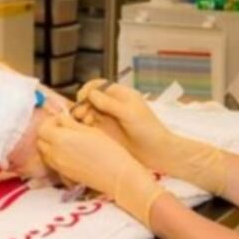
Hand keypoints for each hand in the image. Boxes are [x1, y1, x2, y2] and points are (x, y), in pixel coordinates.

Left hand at [37, 113, 164, 226]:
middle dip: (48, 132)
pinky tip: (70, 152)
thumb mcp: (89, 130)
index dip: (51, 121)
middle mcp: (54, 154)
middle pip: (40, 140)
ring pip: (44, 152)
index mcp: (60, 139)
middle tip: (63, 129)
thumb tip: (60, 118)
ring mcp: (58, 166)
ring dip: (50, 144)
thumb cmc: (108, 150)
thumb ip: (70, 123)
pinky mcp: (64, 175)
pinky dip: (55, 155)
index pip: (43, 128)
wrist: (116, 175)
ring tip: (66, 141)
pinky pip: (52, 162)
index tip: (62, 119)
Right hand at [77, 81, 227, 194]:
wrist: (157, 152)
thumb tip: (90, 94)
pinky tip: (86, 130)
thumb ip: (109, 103)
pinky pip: (90, 126)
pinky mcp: (105, 132)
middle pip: (90, 99)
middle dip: (83, 104)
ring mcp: (108, 119)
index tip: (82, 99)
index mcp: (120, 95)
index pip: (98, 85)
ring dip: (82, 115)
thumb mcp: (129, 113)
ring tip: (84, 123)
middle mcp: (112, 105)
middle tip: (81, 115)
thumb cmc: (148, 130)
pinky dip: (85, 126)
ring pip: (88, 112)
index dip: (88, 90)